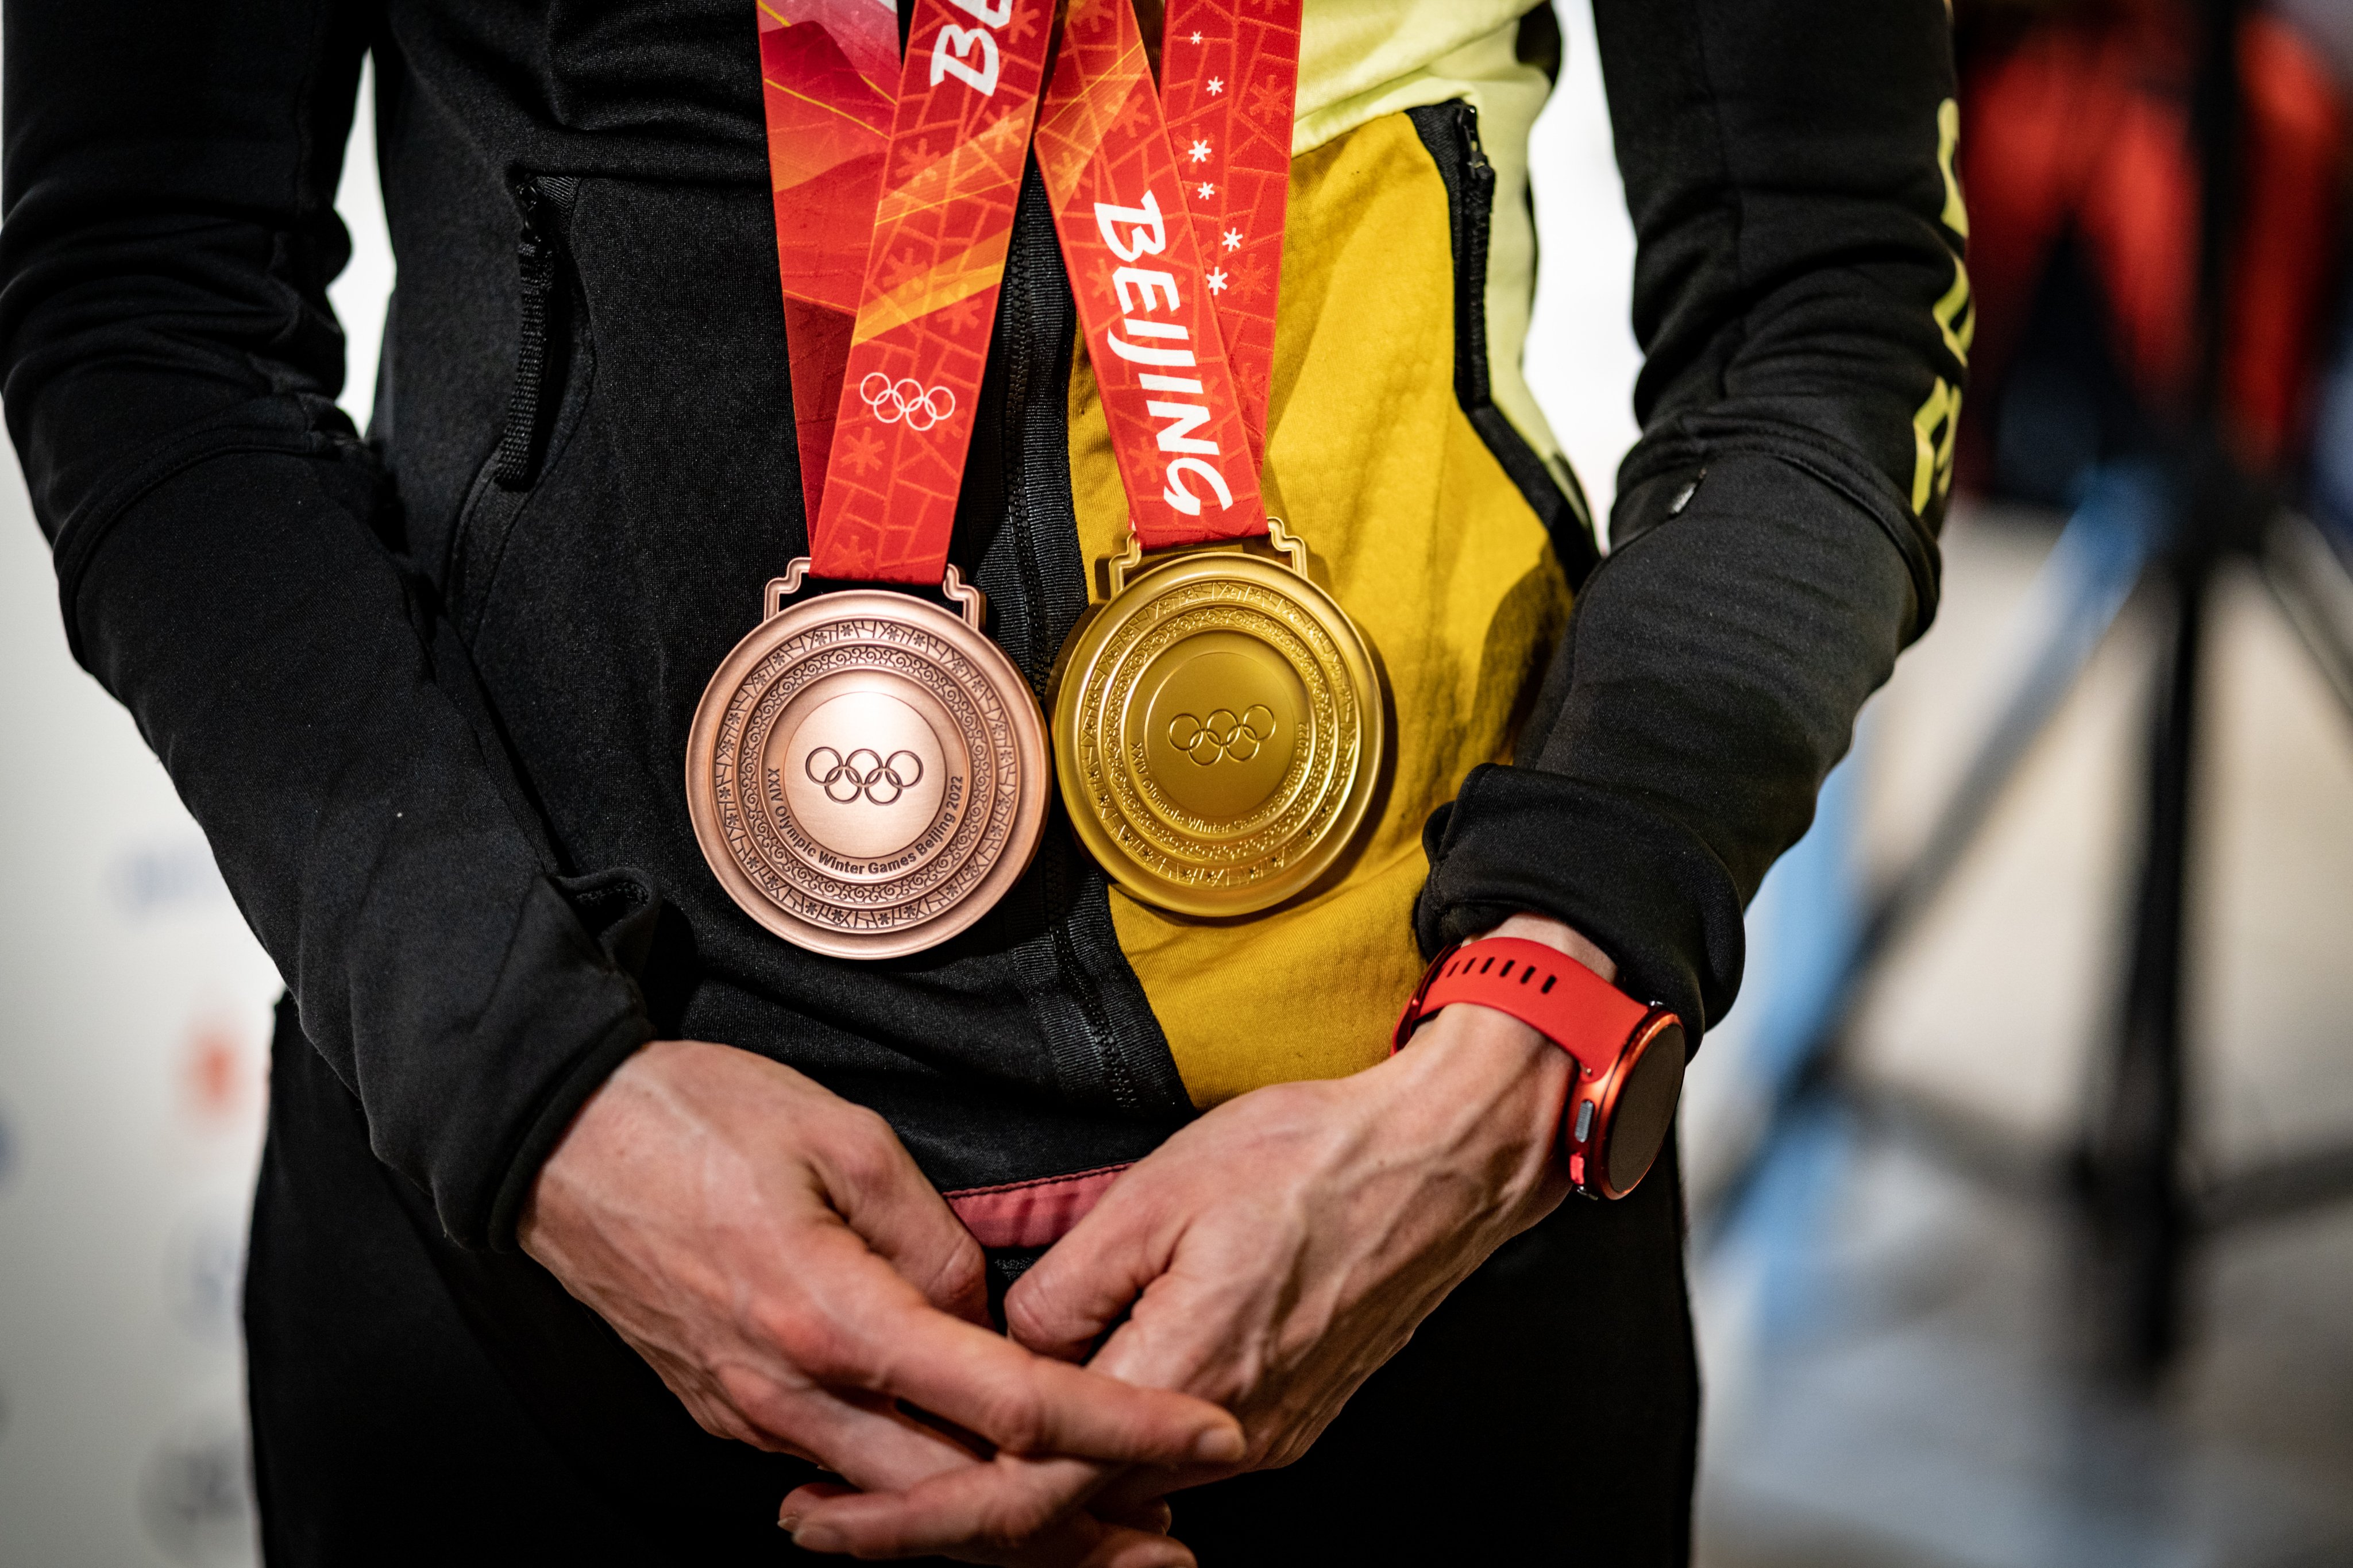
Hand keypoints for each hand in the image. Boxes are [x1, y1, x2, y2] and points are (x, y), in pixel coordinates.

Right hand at [519, 1040, 1243, 1561]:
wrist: (551, 1141)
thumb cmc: (693, 1114)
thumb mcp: (838, 1136)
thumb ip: (930, 1237)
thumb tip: (982, 1314)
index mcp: (833, 1313)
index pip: (1011, 1399)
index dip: (1120, 1427)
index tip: (1207, 1437)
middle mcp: (792, 1390)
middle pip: (961, 1494)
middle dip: (1077, 1528)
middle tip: (1176, 1542)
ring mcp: (753, 1413)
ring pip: (901, 1507)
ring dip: (1005, 1533)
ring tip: (1103, 1537)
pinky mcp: (728, 1410)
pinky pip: (844, 1475)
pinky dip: (922, 1499)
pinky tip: (976, 1495)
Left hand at [782, 916, 1602, 1557]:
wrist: (1443, 1162)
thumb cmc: (1307, 1156)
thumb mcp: (1156, 1192)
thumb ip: (1065, 1286)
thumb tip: (1008, 1344)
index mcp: (1181, 1378)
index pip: (1020, 1490)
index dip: (911, 1517)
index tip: (825, 1519)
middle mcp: (1226, 1437)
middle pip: (1055, 1518)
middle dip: (933, 1525)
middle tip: (823, 1516)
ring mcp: (1261, 1436)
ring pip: (1104, 1498)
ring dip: (1002, 1498)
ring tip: (898, 1475)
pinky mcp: (1282, 1417)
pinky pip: (1156, 1469)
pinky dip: (1076, 1471)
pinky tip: (1022, 1445)